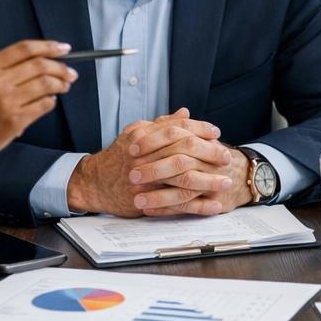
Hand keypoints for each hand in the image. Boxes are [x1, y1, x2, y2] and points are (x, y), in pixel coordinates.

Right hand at [0, 40, 76, 166]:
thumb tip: (40, 61)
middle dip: (61, 67)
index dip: (48, 47)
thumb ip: (3, 70)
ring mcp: (6, 101)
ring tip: (64, 86)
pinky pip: (44, 105)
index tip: (64, 48)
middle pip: (40, 65)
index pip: (25, 49)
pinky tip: (50, 102)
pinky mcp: (15, 120)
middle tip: (70, 73)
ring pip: (46, 84)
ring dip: (61, 84)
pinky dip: (52, 102)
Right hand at [66, 108, 236, 216]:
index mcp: (143, 136)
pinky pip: (178, 205)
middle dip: (209, 155)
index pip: (177, 129)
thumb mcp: (136, 134)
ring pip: (183, 180)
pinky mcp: (146, 201)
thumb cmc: (118, 157)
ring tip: (227, 183)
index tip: (216, 133)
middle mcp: (144, 157)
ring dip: (208, 182)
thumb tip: (185, 113)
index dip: (199, 129)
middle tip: (227, 157)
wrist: (94, 183)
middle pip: (184, 153)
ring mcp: (145, 180)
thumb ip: (161, 124)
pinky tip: (214, 206)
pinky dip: (198, 206)